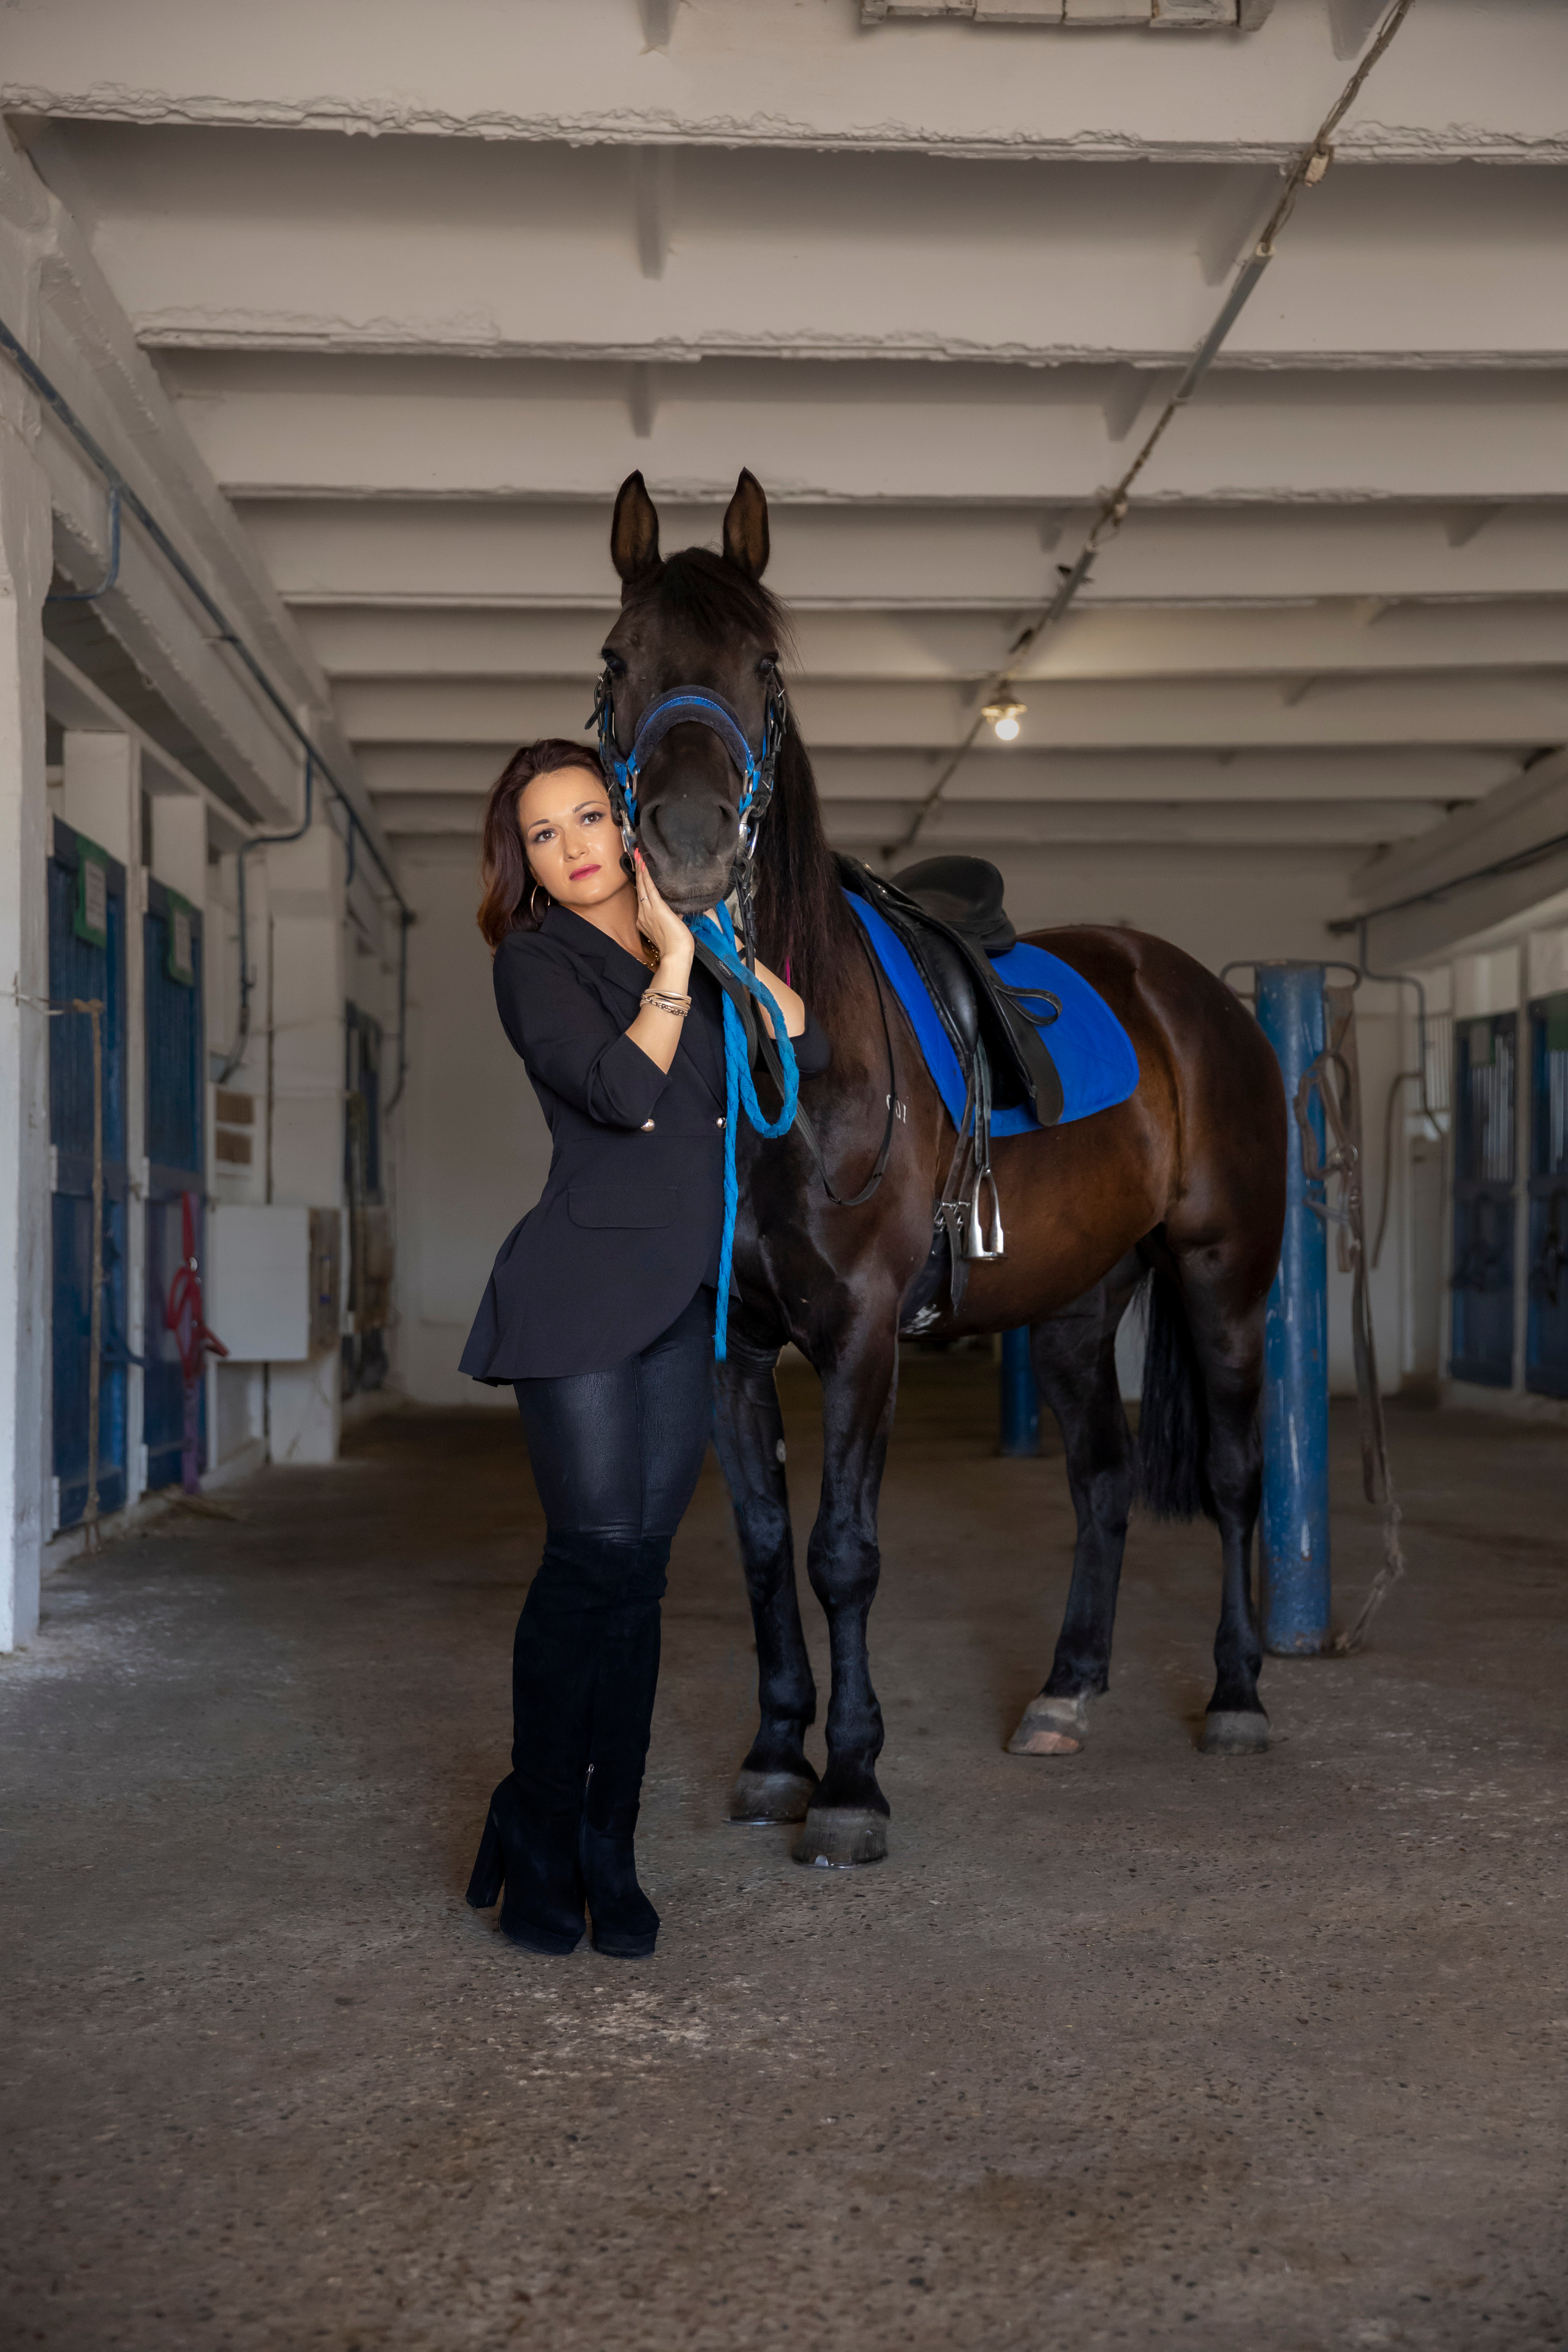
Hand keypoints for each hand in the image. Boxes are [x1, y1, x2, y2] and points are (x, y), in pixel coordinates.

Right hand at [633, 851, 694, 971]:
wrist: (676, 955)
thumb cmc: (676, 945)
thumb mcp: (671, 927)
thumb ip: (671, 916)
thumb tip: (677, 909)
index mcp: (645, 920)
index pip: (642, 897)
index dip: (641, 883)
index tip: (640, 871)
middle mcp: (643, 915)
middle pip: (640, 889)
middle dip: (638, 872)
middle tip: (636, 856)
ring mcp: (649, 912)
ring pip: (643, 887)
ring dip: (641, 870)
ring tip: (639, 856)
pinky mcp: (657, 909)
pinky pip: (650, 889)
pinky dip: (648, 877)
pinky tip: (645, 866)